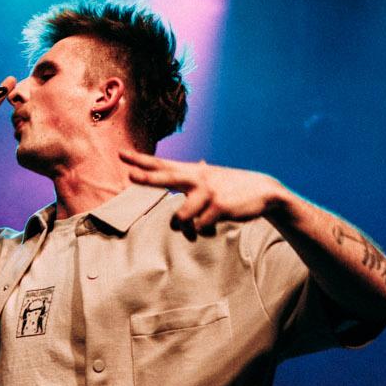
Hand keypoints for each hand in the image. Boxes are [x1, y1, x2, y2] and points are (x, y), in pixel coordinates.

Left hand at [119, 149, 284, 236]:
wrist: (264, 191)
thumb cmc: (230, 187)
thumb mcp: (209, 177)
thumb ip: (189, 175)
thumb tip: (176, 171)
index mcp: (192, 171)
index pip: (161, 164)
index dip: (140, 160)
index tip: (121, 155)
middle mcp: (198, 178)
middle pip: (167, 178)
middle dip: (148, 178)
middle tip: (130, 176)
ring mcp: (208, 192)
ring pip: (181, 217)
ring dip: (185, 228)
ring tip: (194, 228)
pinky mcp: (219, 206)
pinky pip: (200, 227)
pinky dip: (204, 230)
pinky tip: (214, 226)